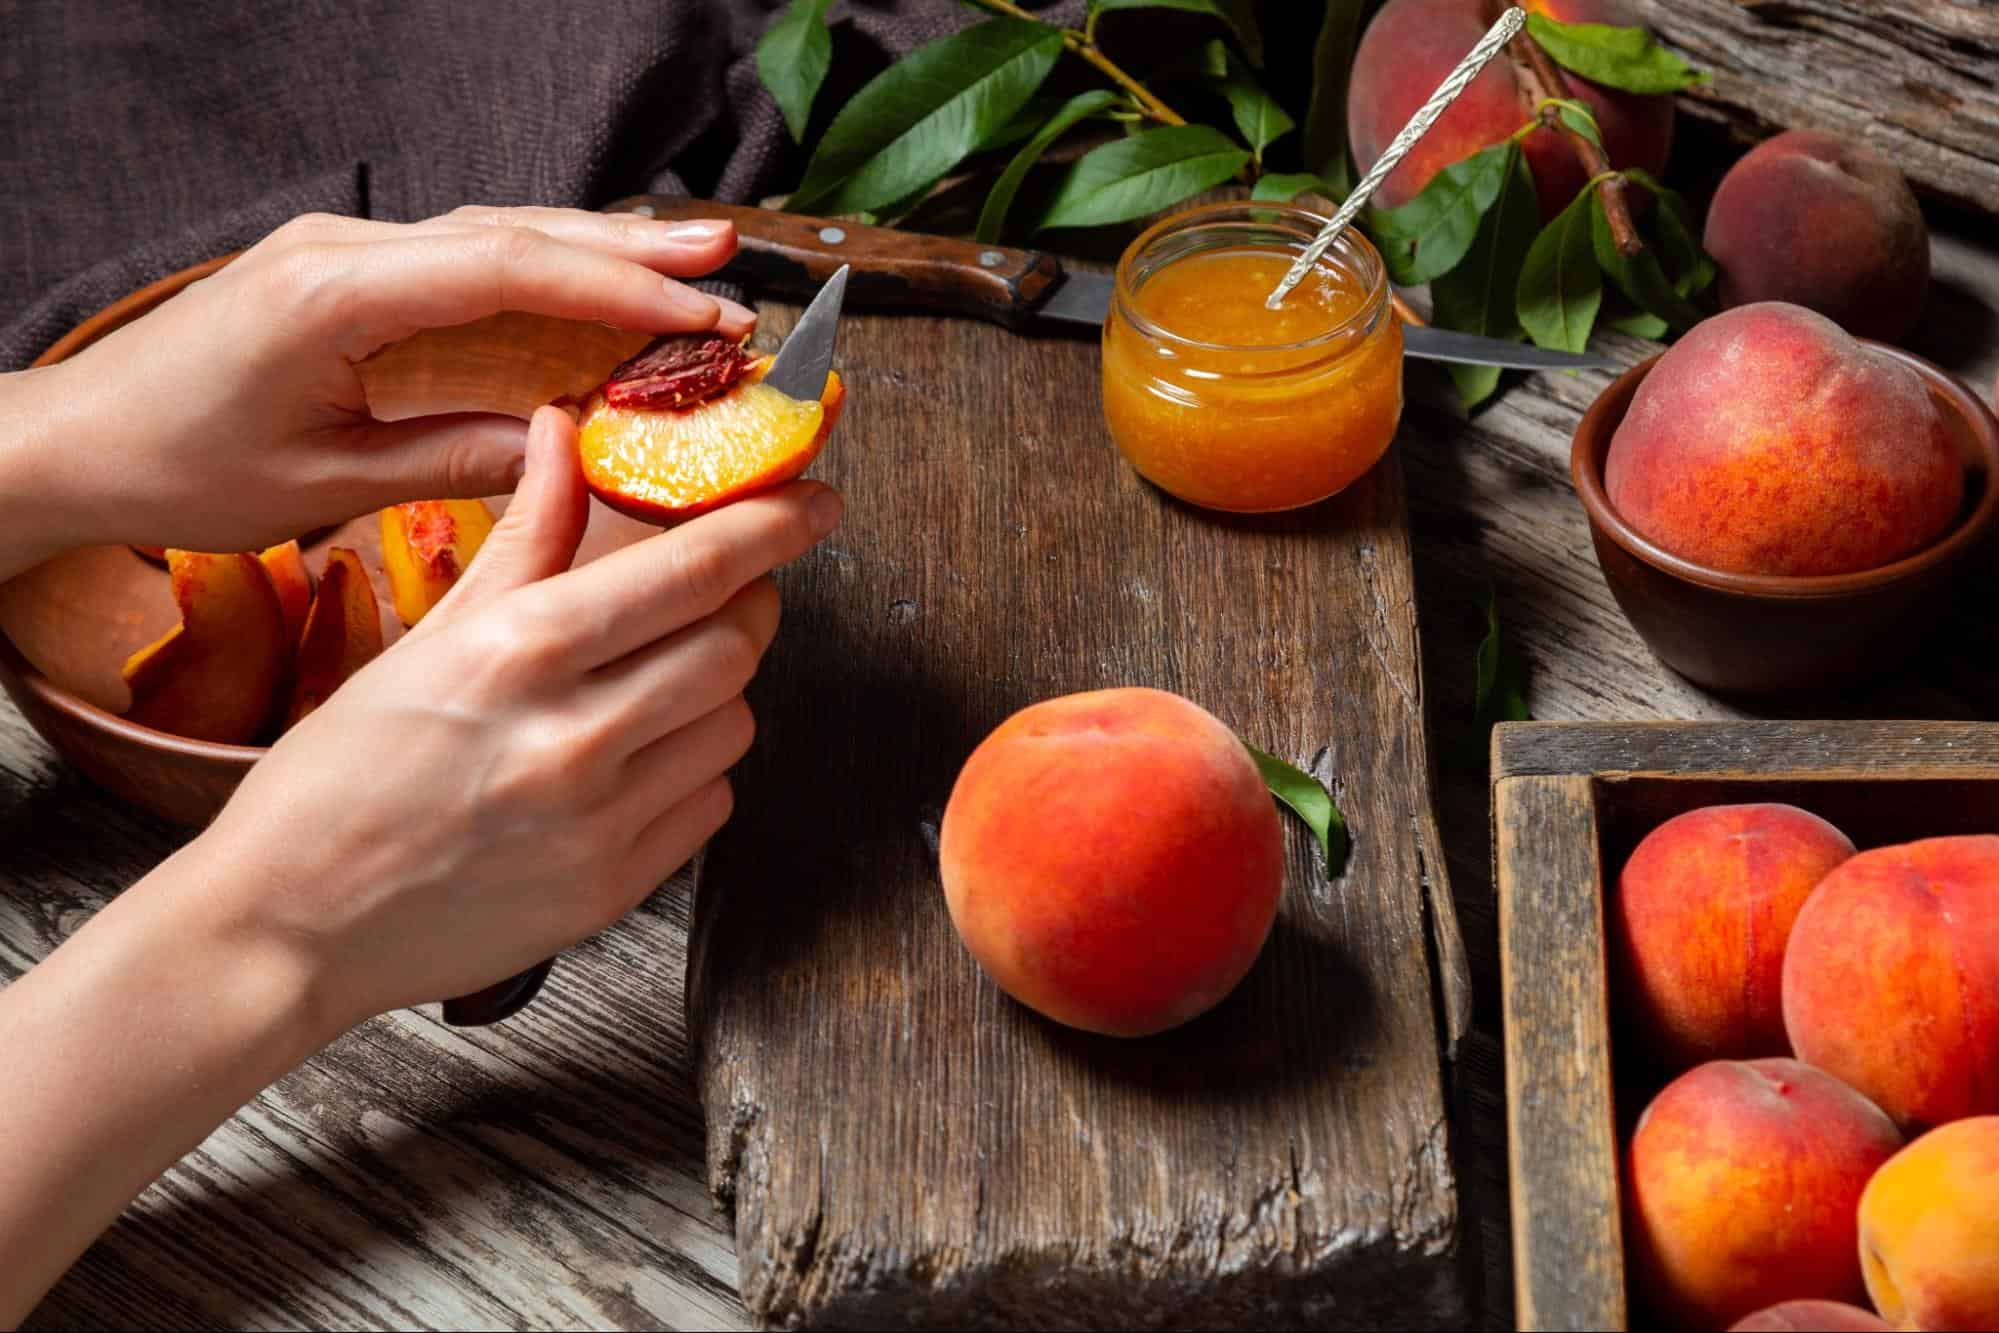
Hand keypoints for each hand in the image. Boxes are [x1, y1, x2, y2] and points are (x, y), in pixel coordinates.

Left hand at [19, 205, 752, 559]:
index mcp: (335, 293)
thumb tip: (562, 448)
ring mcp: (346, 251)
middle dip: (630, 247)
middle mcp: (346, 249)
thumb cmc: (178, 468)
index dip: (615, 286)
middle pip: (513, 229)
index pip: (505, 268)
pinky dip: (543, 273)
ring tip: (695, 267)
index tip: (701, 313)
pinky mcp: (349, 273)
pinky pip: (463, 262)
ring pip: (495, 235)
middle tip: (731, 264)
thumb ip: (448, 456)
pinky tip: (598, 289)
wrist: (77, 442)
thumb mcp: (321, 484)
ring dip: (596, 250)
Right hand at [186, 404, 841, 1030]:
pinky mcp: (615, 888)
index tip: (814, 502)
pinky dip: (693, 768)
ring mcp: (601, 822)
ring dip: (715, 690)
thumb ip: (523, 534)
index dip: (773, 526)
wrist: (292, 921)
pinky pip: (709, 803)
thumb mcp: (428, 636)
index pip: (695, 570)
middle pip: (736, 644)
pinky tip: (634, 759)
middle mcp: (572, 736)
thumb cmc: (342, 775)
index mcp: (521, 653)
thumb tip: (566, 431)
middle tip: (720, 592)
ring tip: (651, 684)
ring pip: (733, 723)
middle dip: (745, 605)